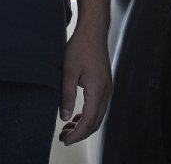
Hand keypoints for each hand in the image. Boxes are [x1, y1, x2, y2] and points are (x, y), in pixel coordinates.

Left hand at [58, 30, 111, 145]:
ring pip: (98, 115)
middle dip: (80, 133)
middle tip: (63, 138)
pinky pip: (98, 106)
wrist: (93, 31)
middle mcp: (106, 92)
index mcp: (98, 90)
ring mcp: (107, 88)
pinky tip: (76, 116)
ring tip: (67, 129)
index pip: (89, 121)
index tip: (65, 140)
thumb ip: (67, 95)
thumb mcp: (68, 70)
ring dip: (84, 125)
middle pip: (96, 122)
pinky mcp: (104, 84)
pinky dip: (88, 115)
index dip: (77, 134)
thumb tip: (64, 117)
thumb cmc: (80, 47)